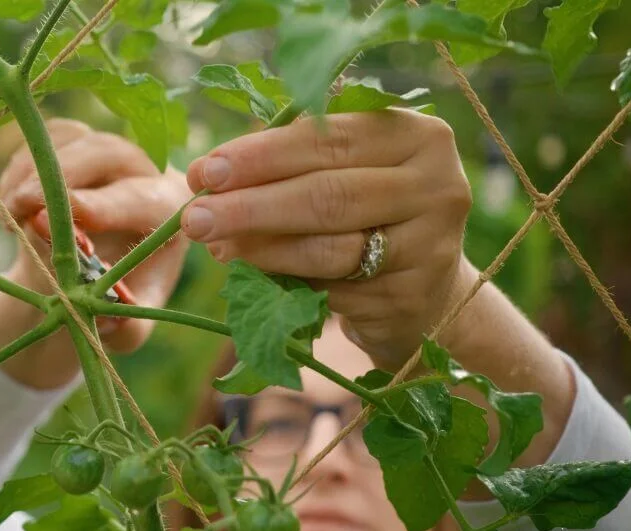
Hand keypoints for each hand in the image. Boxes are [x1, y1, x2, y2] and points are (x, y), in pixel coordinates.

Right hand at [0, 120, 192, 387]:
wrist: (87, 275)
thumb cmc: (116, 298)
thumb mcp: (126, 328)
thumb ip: (127, 328)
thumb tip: (113, 321)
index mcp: (170, 207)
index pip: (141, 199)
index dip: (105, 206)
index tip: (73, 216)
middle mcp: (145, 166)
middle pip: (104, 152)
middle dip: (60, 179)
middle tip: (21, 208)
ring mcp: (106, 145)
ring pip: (69, 141)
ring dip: (32, 176)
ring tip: (11, 222)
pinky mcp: (73, 137)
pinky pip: (42, 140)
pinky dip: (19, 170)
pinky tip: (12, 212)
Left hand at [184, 110, 474, 367]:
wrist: (423, 292)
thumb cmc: (367, 216)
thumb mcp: (343, 174)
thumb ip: (289, 164)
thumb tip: (206, 175)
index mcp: (417, 135)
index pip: (326, 138)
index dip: (260, 155)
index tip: (205, 171)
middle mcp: (436, 184)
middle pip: (326, 193)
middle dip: (250, 205)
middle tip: (193, 217)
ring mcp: (431, 244)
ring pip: (328, 247)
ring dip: (261, 249)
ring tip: (215, 247)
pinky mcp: (412, 296)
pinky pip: (333, 290)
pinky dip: (285, 284)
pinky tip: (251, 279)